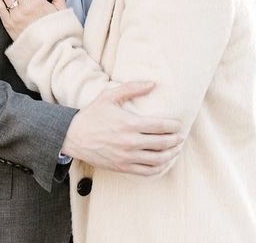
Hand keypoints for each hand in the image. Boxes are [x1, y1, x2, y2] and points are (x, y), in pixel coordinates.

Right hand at [61, 82, 183, 175]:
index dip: (173, 126)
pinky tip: (163, 162)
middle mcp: (130, 142)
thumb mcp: (109, 96)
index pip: (160, 126)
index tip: (179, 124)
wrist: (74, 137)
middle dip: (176, 140)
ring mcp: (127, 157)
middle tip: (181, 136)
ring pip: (157, 160)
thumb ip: (132, 88)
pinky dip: (159, 168)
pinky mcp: (123, 167)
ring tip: (176, 149)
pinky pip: (147, 171)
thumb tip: (153, 83)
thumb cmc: (92, 115)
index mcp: (129, 123)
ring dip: (171, 155)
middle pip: (162, 143)